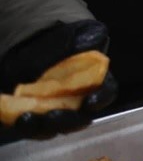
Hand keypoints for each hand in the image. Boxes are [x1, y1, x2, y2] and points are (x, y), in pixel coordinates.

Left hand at [0, 20, 117, 138]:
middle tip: (53, 115)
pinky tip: (17, 118)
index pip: (106, 92)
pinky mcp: (33, 116)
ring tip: (27, 118)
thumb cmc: (61, 40)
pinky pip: (31, 127)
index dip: (101, 98)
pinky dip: (24, 125)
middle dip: (67, 120)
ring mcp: (55, 111)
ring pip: (54, 127)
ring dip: (42, 127)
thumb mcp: (78, 33)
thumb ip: (89, 36)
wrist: (32, 45)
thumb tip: (93, 39)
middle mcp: (78, 102)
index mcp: (96, 82)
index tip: (90, 101)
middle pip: (79, 118)